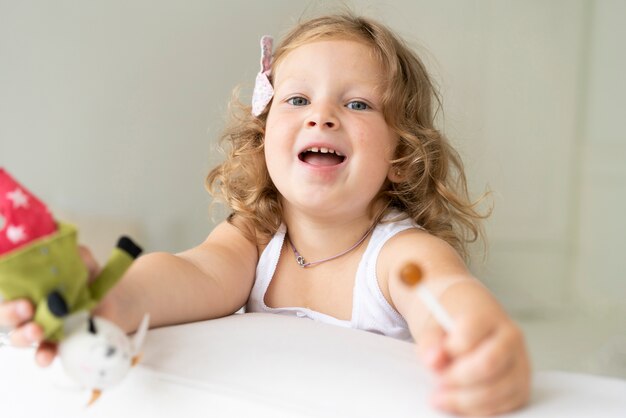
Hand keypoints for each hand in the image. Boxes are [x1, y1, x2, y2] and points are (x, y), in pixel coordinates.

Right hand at [0, 245, 99, 366]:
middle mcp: (29, 309)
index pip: (7, 290)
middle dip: (10, 314)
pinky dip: (42, 356)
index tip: (20, 295)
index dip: (7, 296)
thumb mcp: (84, 262)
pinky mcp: (56, 344)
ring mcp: (41, 328)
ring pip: (20, 336)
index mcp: (29, 286)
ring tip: (38, 331)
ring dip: (24, 336)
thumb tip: (68, 246)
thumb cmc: (90, 278)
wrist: (114, 300)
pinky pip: (43, 353)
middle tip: (26, 308)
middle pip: (6, 315)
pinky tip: (46, 357)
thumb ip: (75, 254)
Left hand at [418, 311, 530, 415]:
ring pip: (498, 390)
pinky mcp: (521, 386)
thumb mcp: (432, 325)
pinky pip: (504, 406)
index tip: (433, 357)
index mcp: (487, 316)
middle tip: (437, 382)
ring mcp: (520, 362)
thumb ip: (430, 342)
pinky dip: (478, 411)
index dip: (448, 352)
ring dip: (465, 400)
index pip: (468, 337)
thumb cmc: (450, 323)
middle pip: (488, 365)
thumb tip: (434, 361)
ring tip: (441, 397)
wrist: (468, 321)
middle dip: (457, 379)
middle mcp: (510, 337)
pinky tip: (459, 404)